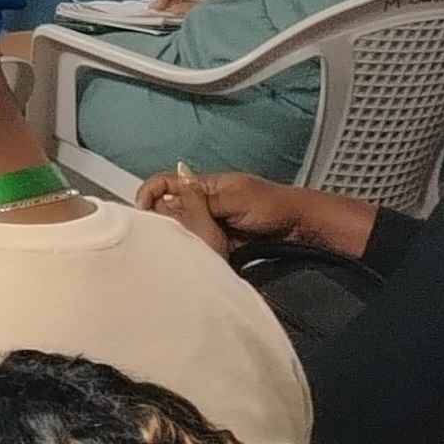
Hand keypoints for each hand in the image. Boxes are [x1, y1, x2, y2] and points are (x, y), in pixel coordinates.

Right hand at [133, 167, 328, 253]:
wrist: (300, 228)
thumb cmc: (272, 206)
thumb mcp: (234, 198)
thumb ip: (200, 200)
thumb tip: (169, 193)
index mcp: (204, 187)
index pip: (165, 185)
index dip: (149, 195)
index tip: (142, 212)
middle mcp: (202, 205)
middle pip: (169, 210)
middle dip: (161, 221)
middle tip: (161, 235)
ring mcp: (210, 225)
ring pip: (182, 231)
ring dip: (177, 239)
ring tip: (174, 249)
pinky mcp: (219, 245)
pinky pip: (197, 247)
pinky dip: (192, 252)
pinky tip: (188, 259)